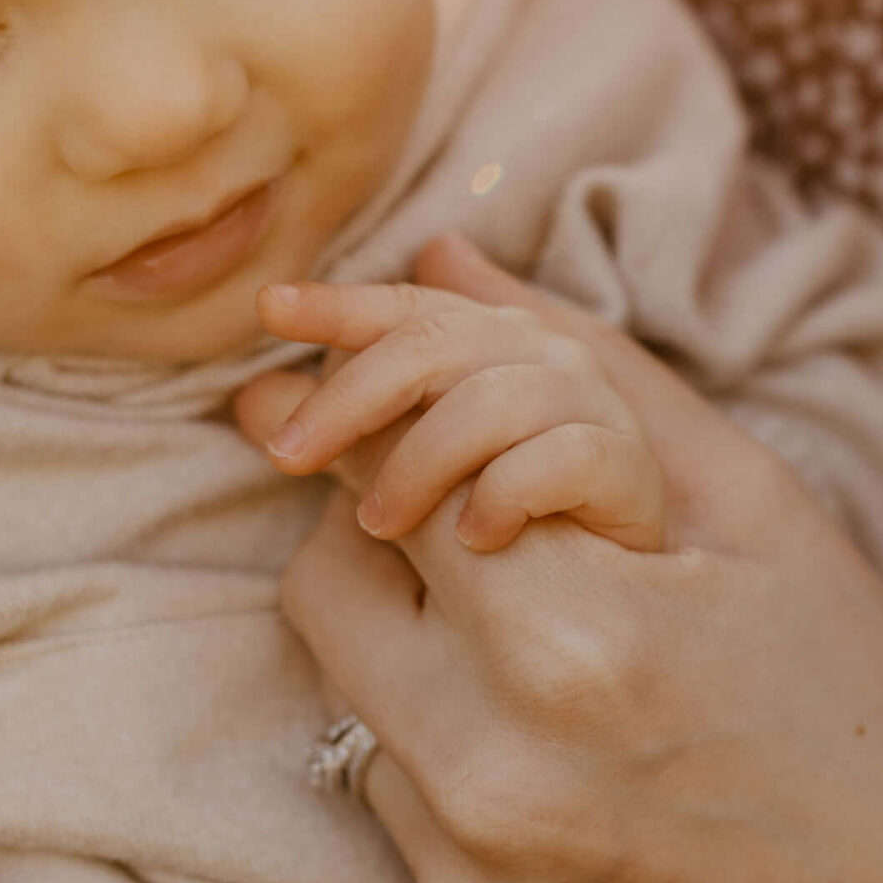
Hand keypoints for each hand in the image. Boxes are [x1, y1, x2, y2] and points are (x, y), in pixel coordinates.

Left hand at [240, 237, 882, 882]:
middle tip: (484, 531)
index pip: (390, 469)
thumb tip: (435, 258)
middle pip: (321, 580)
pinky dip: (449, 760)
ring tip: (553, 667)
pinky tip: (567, 772)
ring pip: (343, 697)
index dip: (397, 423)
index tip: (391, 399)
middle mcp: (491, 767)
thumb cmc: (854, 704)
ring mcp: (464, 871)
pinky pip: (390, 803)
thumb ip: (587, 371)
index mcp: (574, 636)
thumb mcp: (757, 513)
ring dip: (414, 651)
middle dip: (379, 527)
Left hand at [251, 280, 666, 552]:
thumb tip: (256, 394)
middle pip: (433, 347)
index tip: (267, 309)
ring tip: (380, 524)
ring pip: (489, 403)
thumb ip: (355, 421)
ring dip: (419, 465)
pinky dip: (505, 496)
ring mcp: (590, 405)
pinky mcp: (626, 467)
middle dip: (348, 401)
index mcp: (488, 339)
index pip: (405, 309)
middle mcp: (542, 352)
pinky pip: (560, 459)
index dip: (336, 305)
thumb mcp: (414, 460)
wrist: (617, 577)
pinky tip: (475, 537)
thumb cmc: (505, 509)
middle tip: (287, 458)